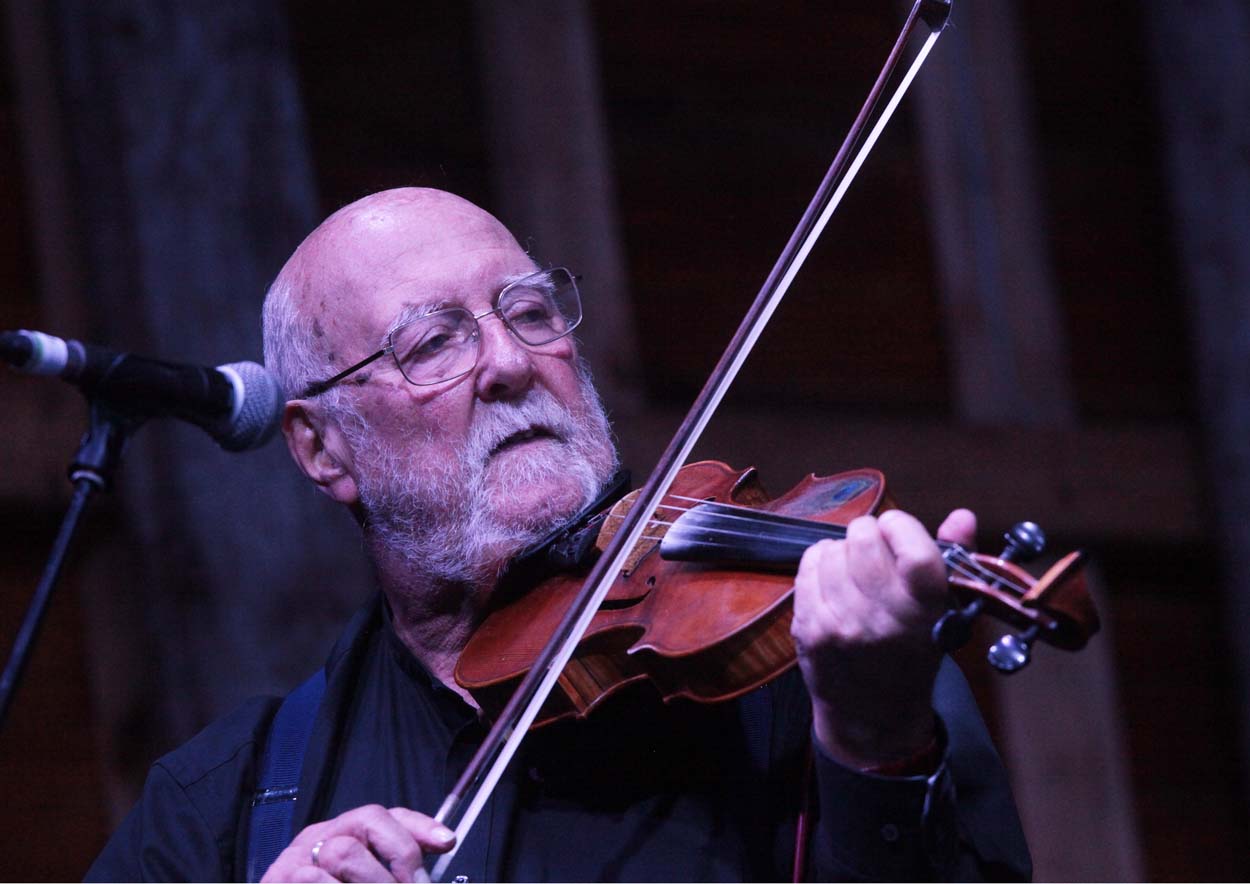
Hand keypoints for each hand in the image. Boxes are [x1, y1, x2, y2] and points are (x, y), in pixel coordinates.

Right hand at [260, 804, 454, 882]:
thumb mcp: (365, 881)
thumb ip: (392, 876)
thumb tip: (426, 879)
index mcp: (342, 836)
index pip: (385, 816)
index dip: (419, 825)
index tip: (448, 842)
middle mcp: (319, 838)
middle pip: (368, 821)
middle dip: (400, 856)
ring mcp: (295, 859)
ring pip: (346, 852)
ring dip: (374, 882)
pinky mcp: (278, 879)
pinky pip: (314, 879)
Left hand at [790, 508, 975, 768]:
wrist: (873, 714)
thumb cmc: (912, 653)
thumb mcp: (943, 613)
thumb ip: (953, 558)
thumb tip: (963, 515)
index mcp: (926, 613)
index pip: (915, 550)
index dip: (901, 526)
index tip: (898, 529)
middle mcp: (884, 619)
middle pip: (863, 538)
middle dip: (868, 533)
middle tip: (873, 549)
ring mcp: (842, 624)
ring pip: (832, 548)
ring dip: (842, 552)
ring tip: (854, 574)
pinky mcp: (810, 628)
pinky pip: (808, 567)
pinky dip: (819, 565)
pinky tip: (832, 583)